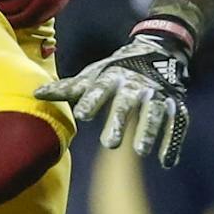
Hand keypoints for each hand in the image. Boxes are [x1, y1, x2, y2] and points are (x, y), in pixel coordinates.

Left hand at [34, 25, 190, 168]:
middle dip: (119, 121)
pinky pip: (177, 122)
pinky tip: (166, 162)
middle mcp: (135, 85)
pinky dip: (172, 142)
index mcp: (112, 77)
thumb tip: (36, 94)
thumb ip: (68, 88)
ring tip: (140, 152)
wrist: (157, 51)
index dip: (92, 101)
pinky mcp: (174, 103)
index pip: (99, 89)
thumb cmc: (115, 70)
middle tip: (109, 144)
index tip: (82, 115)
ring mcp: (157, 94)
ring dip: (149, 131)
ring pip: (154, 112)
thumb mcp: (93, 75)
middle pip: (127, 103)